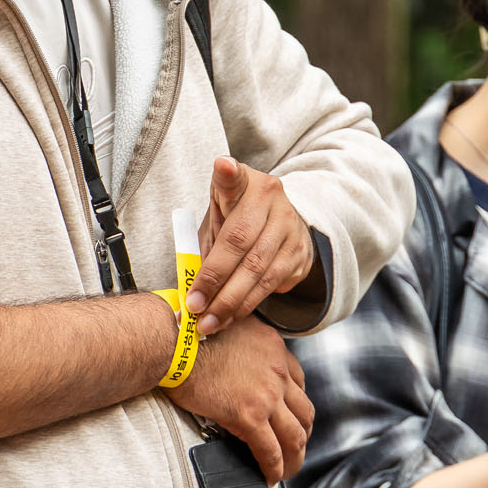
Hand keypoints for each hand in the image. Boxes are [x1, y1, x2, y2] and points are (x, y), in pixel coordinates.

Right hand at [165, 316, 312, 482]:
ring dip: (295, 457)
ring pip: (295, 435)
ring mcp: (267, 394)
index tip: (289, 418)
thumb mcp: (229, 328)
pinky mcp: (250, 416)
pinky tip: (269, 476)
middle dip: (302, 434)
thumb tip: (238, 364)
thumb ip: (244, 345)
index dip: (295, 406)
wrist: (174, 346)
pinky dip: (274, 468)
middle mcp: (277, 369)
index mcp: (273, 346)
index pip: (298, 381)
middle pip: (304, 412)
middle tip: (293, 448)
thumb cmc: (188, 337)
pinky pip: (271, 451)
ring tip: (286, 469)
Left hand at [185, 157, 317, 336]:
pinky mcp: (300, 254)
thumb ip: (203, 241)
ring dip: (230, 302)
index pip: (234, 178)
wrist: (282, 225)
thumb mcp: (219, 217)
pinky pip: (270, 285)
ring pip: (258, 270)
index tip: (223, 165)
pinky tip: (229, 317)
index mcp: (246, 184)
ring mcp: (290, 228)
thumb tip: (187, 287)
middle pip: (241, 243)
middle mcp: (272, 201)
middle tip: (194, 307)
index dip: (228, 173)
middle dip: (215, 280)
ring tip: (208, 322)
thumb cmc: (237, 221)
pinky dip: (247, 305)